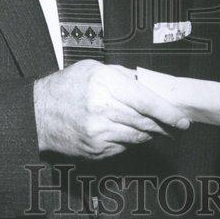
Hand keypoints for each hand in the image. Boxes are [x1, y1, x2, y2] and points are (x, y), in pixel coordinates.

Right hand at [33, 60, 189, 158]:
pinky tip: (133, 133)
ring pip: (137, 136)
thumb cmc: (66, 87)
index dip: (168, 112)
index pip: (146, 101)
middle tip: (176, 124)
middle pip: (145, 121)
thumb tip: (148, 84)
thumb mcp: (93, 69)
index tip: (182, 119)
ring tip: (158, 128)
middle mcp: (102, 110)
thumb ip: (122, 76)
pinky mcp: (94, 150)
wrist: (37, 114)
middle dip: (164, 124)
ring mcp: (98, 133)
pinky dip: (132, 140)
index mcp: (104, 85)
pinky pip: (123, 146)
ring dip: (151, 133)